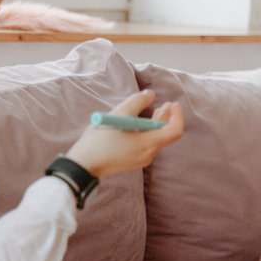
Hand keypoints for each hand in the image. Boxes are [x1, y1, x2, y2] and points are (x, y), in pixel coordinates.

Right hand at [64, 90, 183, 177]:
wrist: (83, 165)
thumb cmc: (100, 140)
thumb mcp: (119, 114)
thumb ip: (137, 101)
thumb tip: (150, 94)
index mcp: (148, 144)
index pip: (175, 131)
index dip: (178, 116)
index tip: (173, 103)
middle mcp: (148, 154)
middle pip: (165, 134)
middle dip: (167, 118)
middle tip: (166, 103)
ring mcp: (140, 159)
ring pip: (155, 139)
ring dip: (157, 124)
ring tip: (157, 110)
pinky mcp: (132, 161)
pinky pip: (146, 145)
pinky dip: (148, 132)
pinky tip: (140, 124)